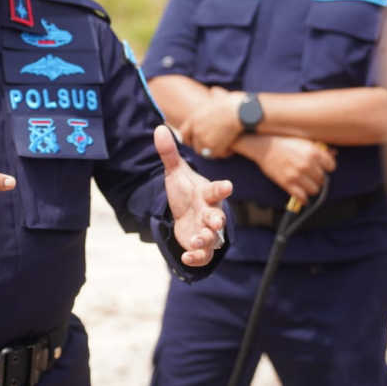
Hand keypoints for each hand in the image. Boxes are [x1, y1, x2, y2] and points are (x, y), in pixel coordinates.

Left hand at [156, 126, 233, 266]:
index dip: (221, 187)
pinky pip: (203, 255)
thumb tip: (159, 128)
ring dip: (206, 239)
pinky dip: (196, 258)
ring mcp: (206, 230)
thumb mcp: (175, 172)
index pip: (215, 189)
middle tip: (215, 221)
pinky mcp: (200, 246)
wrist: (184, 212)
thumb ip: (169, 153)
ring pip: (212, 238)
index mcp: (206, 194)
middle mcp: (210, 212)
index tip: (227, 185)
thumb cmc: (186, 191)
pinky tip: (186, 258)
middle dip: (217, 219)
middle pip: (218, 216)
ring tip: (197, 240)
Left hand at [178, 87, 241, 157]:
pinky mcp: (212, 147)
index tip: (195, 142)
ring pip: (205, 152)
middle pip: (195, 145)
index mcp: (194, 117)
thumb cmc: (235, 102)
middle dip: (204, 147)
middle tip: (214, 148)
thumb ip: (213, 99)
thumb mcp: (218, 97)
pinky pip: (216, 155)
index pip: (184, 133)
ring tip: (224, 149)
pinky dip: (224, 153)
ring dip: (214, 151)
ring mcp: (202, 139)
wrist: (241, 111)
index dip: (190, 139)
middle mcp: (195, 129)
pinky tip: (230, 150)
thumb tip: (214, 90)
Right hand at [250, 136, 335, 201]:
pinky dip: (303, 198)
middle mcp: (307, 164)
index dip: (326, 168)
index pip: (331, 167)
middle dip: (317, 178)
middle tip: (310, 176)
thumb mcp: (304, 141)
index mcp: (313, 152)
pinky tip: (302, 195)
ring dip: (311, 188)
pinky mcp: (287, 183)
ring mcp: (297, 174)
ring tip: (305, 184)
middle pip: (322, 179)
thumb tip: (334, 153)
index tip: (321, 168)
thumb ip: (320, 148)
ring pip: (314, 190)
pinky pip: (302, 197)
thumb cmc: (285, 143)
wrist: (265, 147)